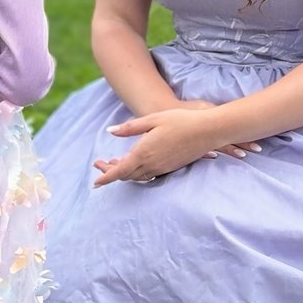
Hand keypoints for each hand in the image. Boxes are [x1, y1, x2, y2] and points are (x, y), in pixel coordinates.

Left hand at [92, 106, 260, 186]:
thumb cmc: (180, 121)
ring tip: (114, 163)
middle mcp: (151, 164)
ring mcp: (162, 167)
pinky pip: (148, 175)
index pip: (120, 170)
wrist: (207, 131)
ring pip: (137, 176)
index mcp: (144, 152)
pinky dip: (137, 172)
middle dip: (111, 172)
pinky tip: (135, 164)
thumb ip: (130, 128)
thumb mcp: (152, 119)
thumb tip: (110, 131)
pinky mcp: (170, 167)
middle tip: (100, 165)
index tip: (95, 183)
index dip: (106, 177)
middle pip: (126, 175)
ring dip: (124, 172)